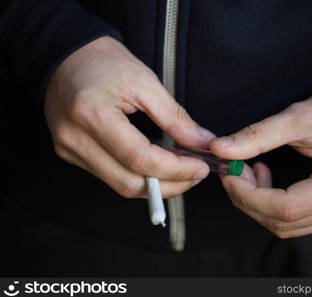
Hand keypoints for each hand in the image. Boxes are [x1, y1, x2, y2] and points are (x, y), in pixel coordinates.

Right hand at [45, 36, 214, 198]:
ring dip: (155, 186)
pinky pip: (111, 177)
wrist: (68, 55)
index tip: (199, 168)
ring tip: (180, 172)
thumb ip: (175, 118)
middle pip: (128, 183)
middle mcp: (74, 138)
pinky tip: (157, 168)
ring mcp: (69, 149)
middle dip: (169, 185)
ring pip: (120, 186)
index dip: (175, 170)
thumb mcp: (145, 82)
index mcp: (92, 114)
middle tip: (194, 175)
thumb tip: (202, 142)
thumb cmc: (105, 62)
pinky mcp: (71, 154)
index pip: (139, 159)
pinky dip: (139, 177)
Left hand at [210, 93, 311, 237]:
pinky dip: (270, 205)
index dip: (250, 196)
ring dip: (257, 204)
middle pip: (284, 222)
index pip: (288, 207)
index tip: (229, 174)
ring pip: (286, 226)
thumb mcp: (299, 116)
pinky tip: (264, 180)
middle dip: (248, 199)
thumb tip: (220, 149)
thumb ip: (258, 134)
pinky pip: (295, 221)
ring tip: (249, 171)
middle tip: (234, 170)